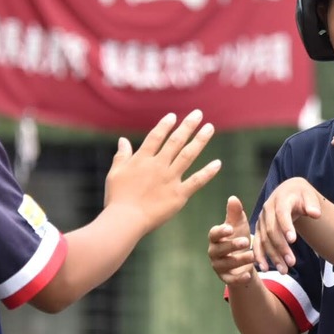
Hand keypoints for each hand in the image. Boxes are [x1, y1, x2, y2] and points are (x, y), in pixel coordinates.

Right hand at [104, 110, 220, 236]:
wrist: (125, 219)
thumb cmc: (116, 198)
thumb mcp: (115, 173)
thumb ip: (122, 155)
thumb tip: (123, 140)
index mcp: (142, 160)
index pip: (156, 137)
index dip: (165, 125)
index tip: (173, 116)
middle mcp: (158, 165)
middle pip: (175, 141)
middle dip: (187, 126)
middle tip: (198, 113)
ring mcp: (170, 179)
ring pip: (188, 155)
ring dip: (200, 141)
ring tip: (209, 128)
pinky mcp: (179, 195)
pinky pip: (196, 181)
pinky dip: (208, 172)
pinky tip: (218, 163)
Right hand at [207, 196, 257, 285]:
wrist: (244, 260)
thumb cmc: (239, 238)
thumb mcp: (239, 225)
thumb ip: (235, 213)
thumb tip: (233, 198)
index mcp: (216, 238)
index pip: (214, 234)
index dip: (221, 231)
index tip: (230, 228)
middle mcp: (214, 252)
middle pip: (220, 249)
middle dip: (232, 245)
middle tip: (246, 241)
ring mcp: (219, 265)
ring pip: (226, 264)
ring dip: (239, 260)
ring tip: (253, 256)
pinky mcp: (225, 278)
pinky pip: (230, 279)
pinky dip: (238, 278)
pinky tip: (248, 275)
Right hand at [252, 177, 323, 273]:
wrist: (289, 192)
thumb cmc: (301, 195)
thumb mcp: (309, 196)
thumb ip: (313, 205)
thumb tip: (316, 214)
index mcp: (280, 199)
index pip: (282, 213)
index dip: (286, 226)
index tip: (293, 240)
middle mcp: (267, 209)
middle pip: (272, 230)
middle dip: (281, 247)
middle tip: (292, 263)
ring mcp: (261, 220)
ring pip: (264, 240)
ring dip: (272, 256)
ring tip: (283, 270)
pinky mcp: (259, 228)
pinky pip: (257, 243)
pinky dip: (260, 256)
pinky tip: (264, 268)